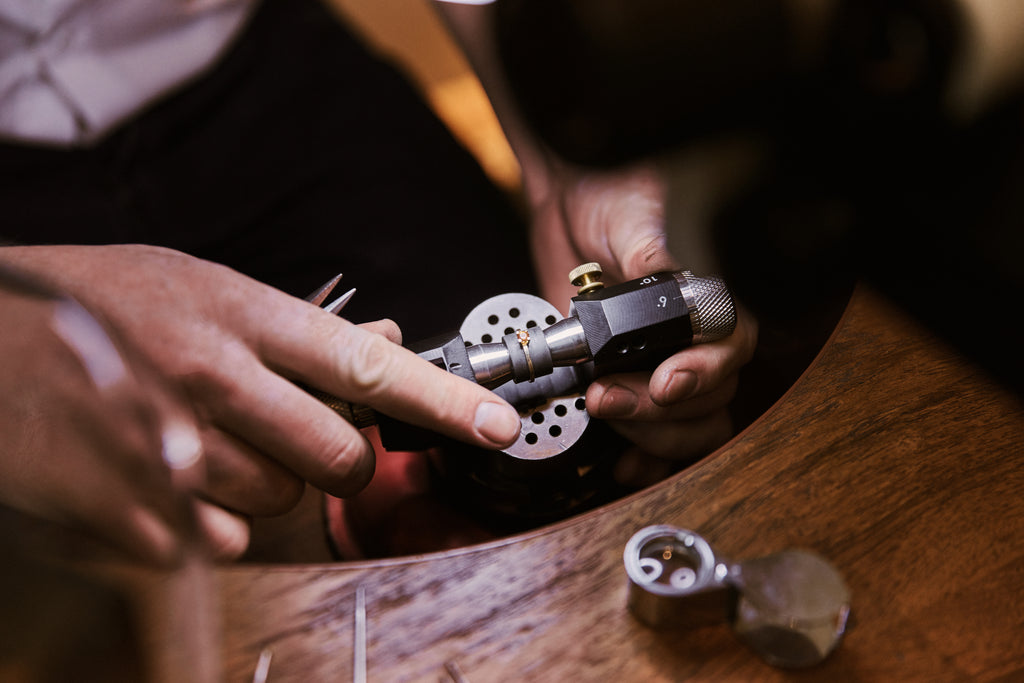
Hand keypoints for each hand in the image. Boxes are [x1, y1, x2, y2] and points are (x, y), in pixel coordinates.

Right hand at [2, 245, 521, 556]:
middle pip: (337, 459)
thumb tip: (385, 339)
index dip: (443, 400)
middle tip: (299, 439)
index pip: (366, 365)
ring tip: (208, 443)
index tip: (498, 422)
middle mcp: (212, 376)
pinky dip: (205, 520)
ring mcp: (165, 444)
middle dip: (336, 462)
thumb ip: (294, 326)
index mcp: (240, 314)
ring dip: (262, 487)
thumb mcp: (200, 287)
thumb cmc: (100, 304)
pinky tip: (167, 475)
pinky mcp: (125, 505)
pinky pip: (212, 540)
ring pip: (277, 503)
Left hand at [525, 162, 758, 479]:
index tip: (665, 381)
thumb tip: (663, 277)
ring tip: (602, 411)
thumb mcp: (631, 214)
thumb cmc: (611, 198)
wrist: (567, 207)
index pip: (731, 349)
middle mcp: (691, 341)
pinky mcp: (627, 385)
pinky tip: (622, 463)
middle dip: (659, 411)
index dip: (704, 373)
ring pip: (688, 427)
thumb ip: (649, 250)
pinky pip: (654, 442)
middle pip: (709, 400)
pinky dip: (643, 461)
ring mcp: (660, 367)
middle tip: (608, 396)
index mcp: (706, 300)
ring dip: (649, 435)